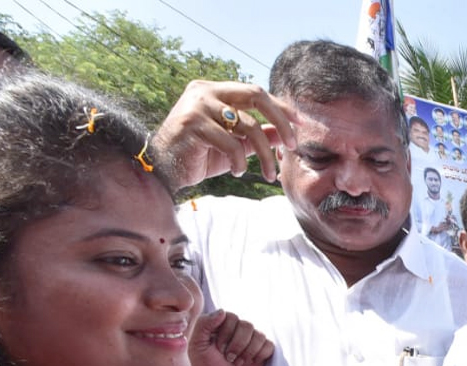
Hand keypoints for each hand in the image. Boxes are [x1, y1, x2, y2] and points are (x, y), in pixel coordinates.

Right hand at [152, 80, 295, 187]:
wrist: (165, 169)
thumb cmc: (200, 156)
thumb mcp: (236, 145)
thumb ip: (258, 135)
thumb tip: (286, 134)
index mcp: (216, 91)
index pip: (256, 92)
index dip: (281, 107)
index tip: (301, 124)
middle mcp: (206, 91)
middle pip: (256, 95)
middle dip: (281, 120)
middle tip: (294, 145)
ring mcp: (198, 105)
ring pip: (248, 125)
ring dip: (264, 154)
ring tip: (268, 174)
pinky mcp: (192, 123)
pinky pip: (231, 143)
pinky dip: (240, 162)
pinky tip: (237, 173)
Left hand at [184, 310, 273, 365]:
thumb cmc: (203, 364)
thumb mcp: (197, 343)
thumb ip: (205, 324)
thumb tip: (223, 311)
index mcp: (222, 324)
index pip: (232, 317)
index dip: (226, 333)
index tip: (217, 348)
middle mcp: (238, 329)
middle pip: (247, 326)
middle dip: (237, 345)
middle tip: (228, 357)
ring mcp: (251, 340)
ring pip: (259, 336)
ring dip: (247, 352)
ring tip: (237, 362)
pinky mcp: (262, 352)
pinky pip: (269, 346)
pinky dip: (259, 355)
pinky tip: (249, 362)